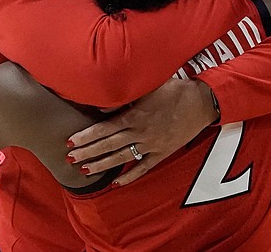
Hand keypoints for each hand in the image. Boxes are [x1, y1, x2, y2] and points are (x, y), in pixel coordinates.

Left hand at [66, 78, 215, 185]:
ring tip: (86, 170)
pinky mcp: (162, 153)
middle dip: (87, 152)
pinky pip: (143, 167)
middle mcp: (140, 133)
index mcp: (134, 116)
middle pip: (108, 145)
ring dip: (102, 165)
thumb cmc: (173, 90)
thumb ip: (122, 98)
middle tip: (70, 159)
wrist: (200, 102)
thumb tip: (100, 107)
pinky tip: (116, 183)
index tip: (70, 142)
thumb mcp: (147, 88)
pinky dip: (130, 176)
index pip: (103, 129)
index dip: (86, 136)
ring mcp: (151, 145)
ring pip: (122, 158)